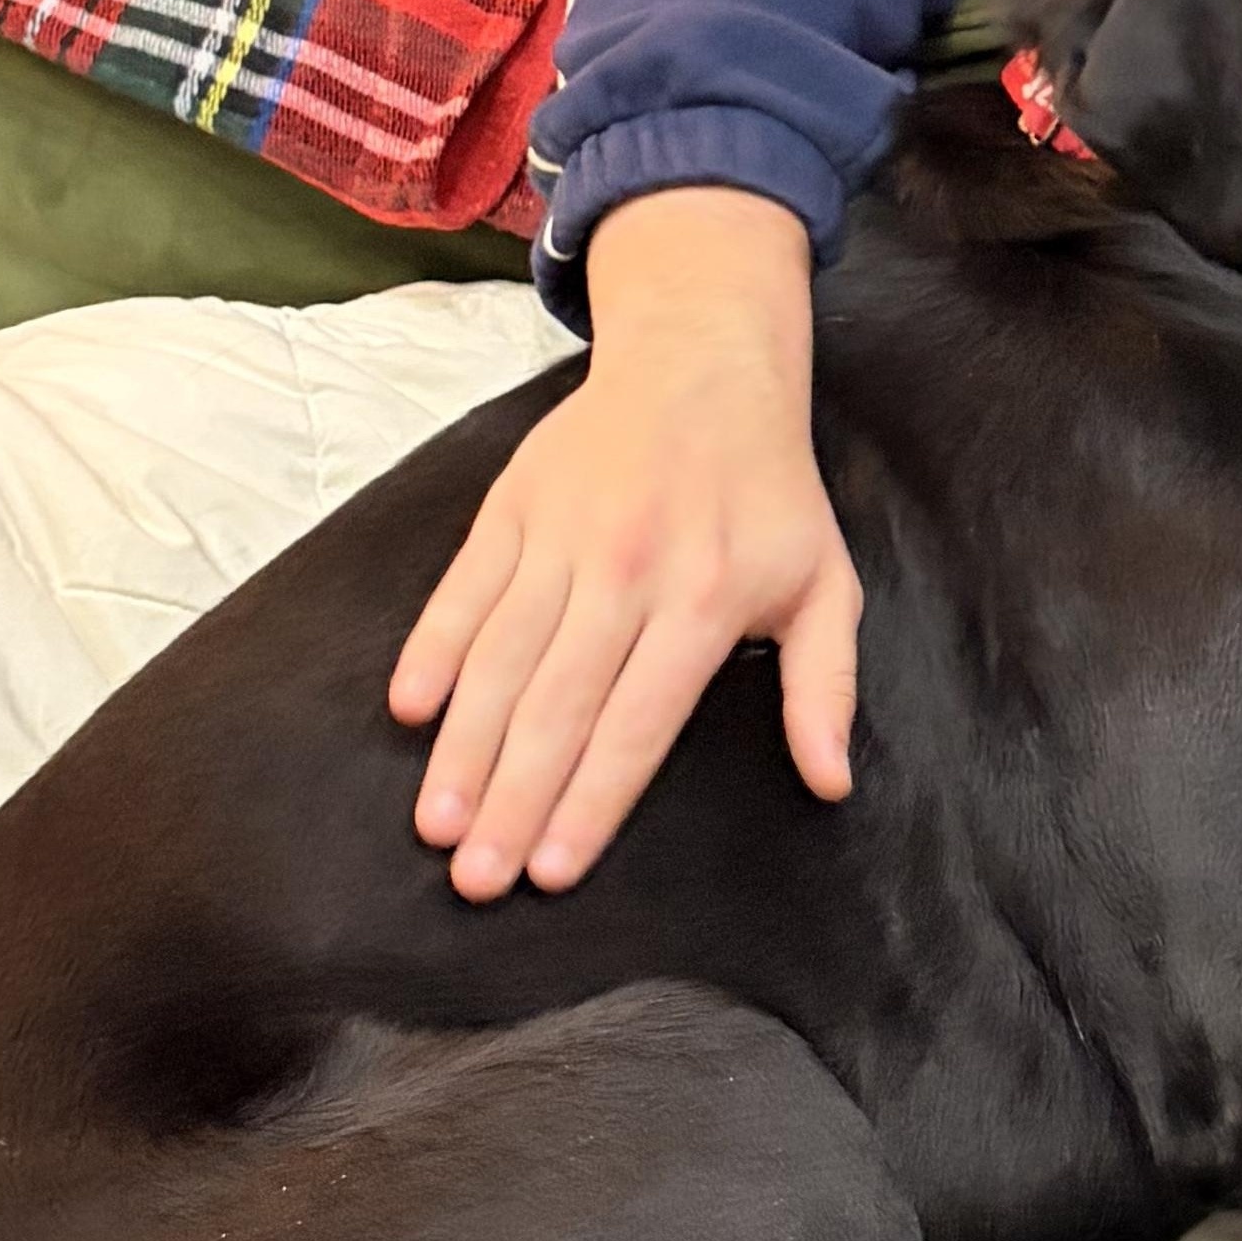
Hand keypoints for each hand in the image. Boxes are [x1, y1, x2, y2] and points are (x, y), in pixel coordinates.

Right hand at [389, 189, 860, 897]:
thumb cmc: (770, 494)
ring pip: (502, 658)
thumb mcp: (825, 585)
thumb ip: (825, 686)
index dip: (592, 803)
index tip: (552, 872)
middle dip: (512, 799)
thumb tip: (831, 779)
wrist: (704, 362)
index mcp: (703, 602)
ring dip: (464, 746)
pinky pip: (466, 589)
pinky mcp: (514, 506)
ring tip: (436, 823)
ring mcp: (562, 537)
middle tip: (473, 878)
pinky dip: (434, 647)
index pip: (637, 725)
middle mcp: (627, 572)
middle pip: (558, 707)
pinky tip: (410, 710)